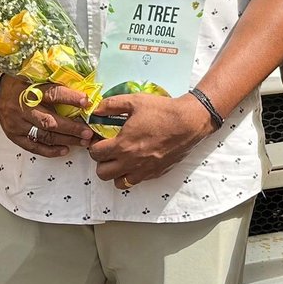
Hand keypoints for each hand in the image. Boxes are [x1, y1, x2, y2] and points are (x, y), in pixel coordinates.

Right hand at [0, 74, 93, 157]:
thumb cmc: (19, 81)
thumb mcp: (33, 75)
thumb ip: (52, 80)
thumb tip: (80, 84)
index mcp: (29, 90)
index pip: (52, 94)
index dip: (69, 98)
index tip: (86, 102)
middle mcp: (22, 109)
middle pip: (49, 121)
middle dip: (71, 128)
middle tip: (88, 132)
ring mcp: (17, 124)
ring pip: (44, 136)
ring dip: (65, 140)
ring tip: (83, 142)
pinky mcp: (14, 135)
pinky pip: (33, 147)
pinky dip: (50, 150)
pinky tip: (65, 150)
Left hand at [88, 91, 213, 187]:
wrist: (188, 123)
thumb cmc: (162, 111)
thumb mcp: (134, 101)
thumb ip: (111, 105)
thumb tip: (95, 110)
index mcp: (122, 145)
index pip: (95, 154)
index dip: (94, 145)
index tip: (99, 139)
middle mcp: (130, 162)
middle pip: (102, 173)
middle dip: (101, 161)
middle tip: (108, 150)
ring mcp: (143, 170)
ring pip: (118, 182)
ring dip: (114, 172)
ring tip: (119, 158)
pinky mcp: (154, 174)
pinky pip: (135, 182)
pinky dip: (130, 175)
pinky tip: (135, 161)